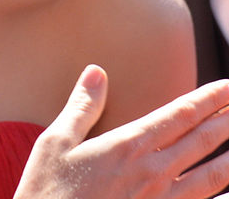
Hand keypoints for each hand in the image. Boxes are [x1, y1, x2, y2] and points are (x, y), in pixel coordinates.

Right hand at [14, 65, 228, 197]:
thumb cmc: (48, 194)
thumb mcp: (55, 143)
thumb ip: (82, 107)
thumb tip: (96, 72)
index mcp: (128, 147)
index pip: (180, 115)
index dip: (210, 99)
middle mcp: (151, 174)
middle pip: (202, 141)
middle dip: (228, 119)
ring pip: (212, 178)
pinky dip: (218, 194)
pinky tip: (224, 188)